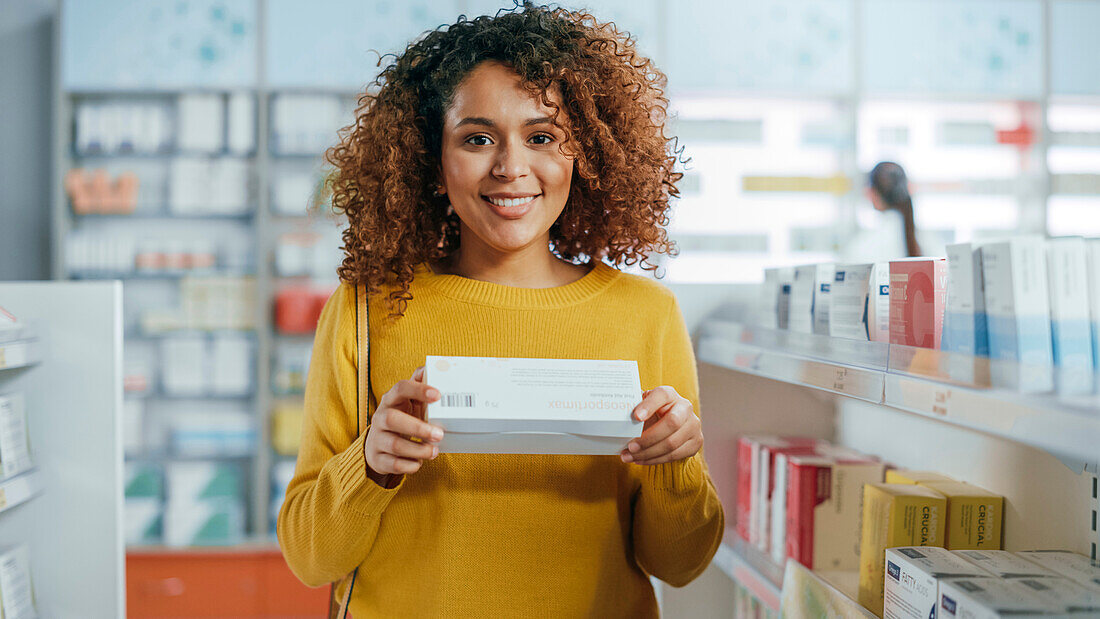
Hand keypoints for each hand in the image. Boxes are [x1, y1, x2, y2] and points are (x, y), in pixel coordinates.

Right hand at [364, 366, 444, 485]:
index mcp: (390, 400)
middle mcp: (380, 418)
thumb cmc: (402, 419)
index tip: (438, 395)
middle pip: (392, 419)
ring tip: (434, 451)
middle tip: (440, 434)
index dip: (418, 390)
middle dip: (417, 427)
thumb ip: (419, 385)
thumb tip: (431, 367)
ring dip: (418, 449)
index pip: (400, 388)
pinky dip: (411, 465)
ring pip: (395, 445)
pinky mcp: (378, 459)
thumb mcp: (408, 402)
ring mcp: (377, 439)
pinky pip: (394, 464)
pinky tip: (420, 462)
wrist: (378, 447)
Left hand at [620, 386, 701, 464]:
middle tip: (630, 446)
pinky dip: (654, 460)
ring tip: (629, 457)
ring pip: (672, 443)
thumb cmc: (651, 414)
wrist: (673, 425)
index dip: (649, 405)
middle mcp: (685, 407)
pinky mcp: (696, 442)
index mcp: (669, 394)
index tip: (635, 417)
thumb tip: (613, 407)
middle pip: (671, 423)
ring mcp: (693, 425)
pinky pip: (674, 455)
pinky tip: (640, 460)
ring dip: (648, 453)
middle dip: (648, 438)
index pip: (661, 395)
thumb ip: (632, 406)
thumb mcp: (643, 406)